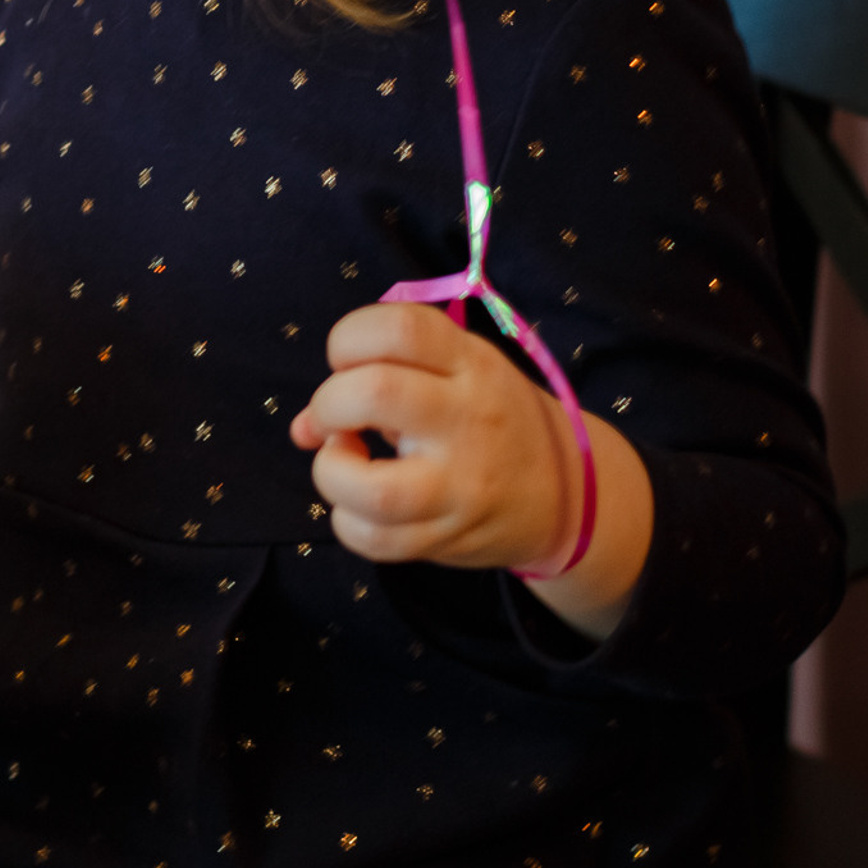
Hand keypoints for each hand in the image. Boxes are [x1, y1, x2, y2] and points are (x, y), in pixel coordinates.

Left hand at [292, 302, 583, 569]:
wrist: (566, 494)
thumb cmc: (490, 418)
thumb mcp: (456, 372)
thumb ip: (380, 373)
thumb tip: (300, 427)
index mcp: (470, 364)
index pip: (400, 327)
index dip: (349, 338)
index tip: (346, 361)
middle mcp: (468, 421)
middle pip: (376, 395)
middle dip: (329, 403)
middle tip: (335, 417)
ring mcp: (461, 486)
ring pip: (374, 489)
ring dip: (332, 471)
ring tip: (342, 461)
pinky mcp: (449, 538)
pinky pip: (376, 540)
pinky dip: (346, 521)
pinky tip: (357, 504)